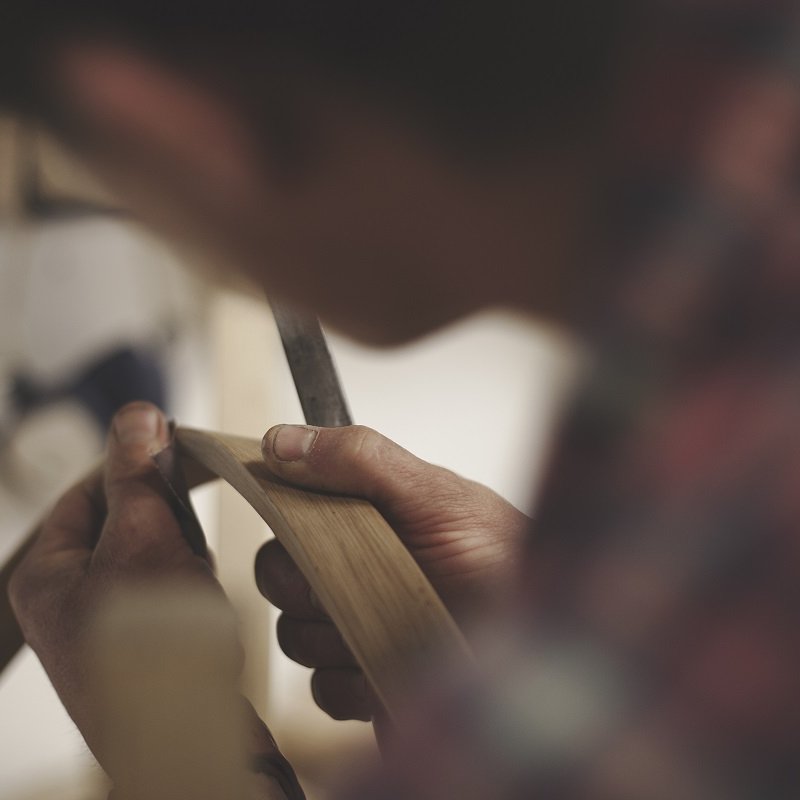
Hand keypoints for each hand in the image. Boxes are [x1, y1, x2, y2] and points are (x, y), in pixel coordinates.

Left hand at [8, 403, 221, 761]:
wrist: (190, 740)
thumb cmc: (158, 654)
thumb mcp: (144, 542)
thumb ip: (138, 474)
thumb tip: (137, 416)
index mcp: (48, 572)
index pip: (89, 488)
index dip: (134, 464)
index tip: (176, 446)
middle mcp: (69, 598)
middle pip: (123, 519)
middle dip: (165, 520)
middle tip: (186, 536)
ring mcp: (107, 622)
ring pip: (152, 553)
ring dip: (183, 553)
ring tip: (195, 582)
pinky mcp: (143, 640)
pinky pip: (169, 587)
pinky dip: (192, 584)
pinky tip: (202, 607)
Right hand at [255, 424, 528, 721]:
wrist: (543, 628)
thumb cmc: (498, 550)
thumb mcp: (433, 491)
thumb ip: (360, 458)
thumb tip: (282, 441)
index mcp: (358, 519)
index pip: (286, 514)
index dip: (285, 520)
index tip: (308, 528)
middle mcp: (351, 571)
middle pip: (278, 577)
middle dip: (306, 583)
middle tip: (353, 578)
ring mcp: (357, 628)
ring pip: (295, 637)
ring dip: (333, 633)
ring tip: (390, 619)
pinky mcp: (366, 682)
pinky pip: (324, 689)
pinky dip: (351, 681)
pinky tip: (392, 660)